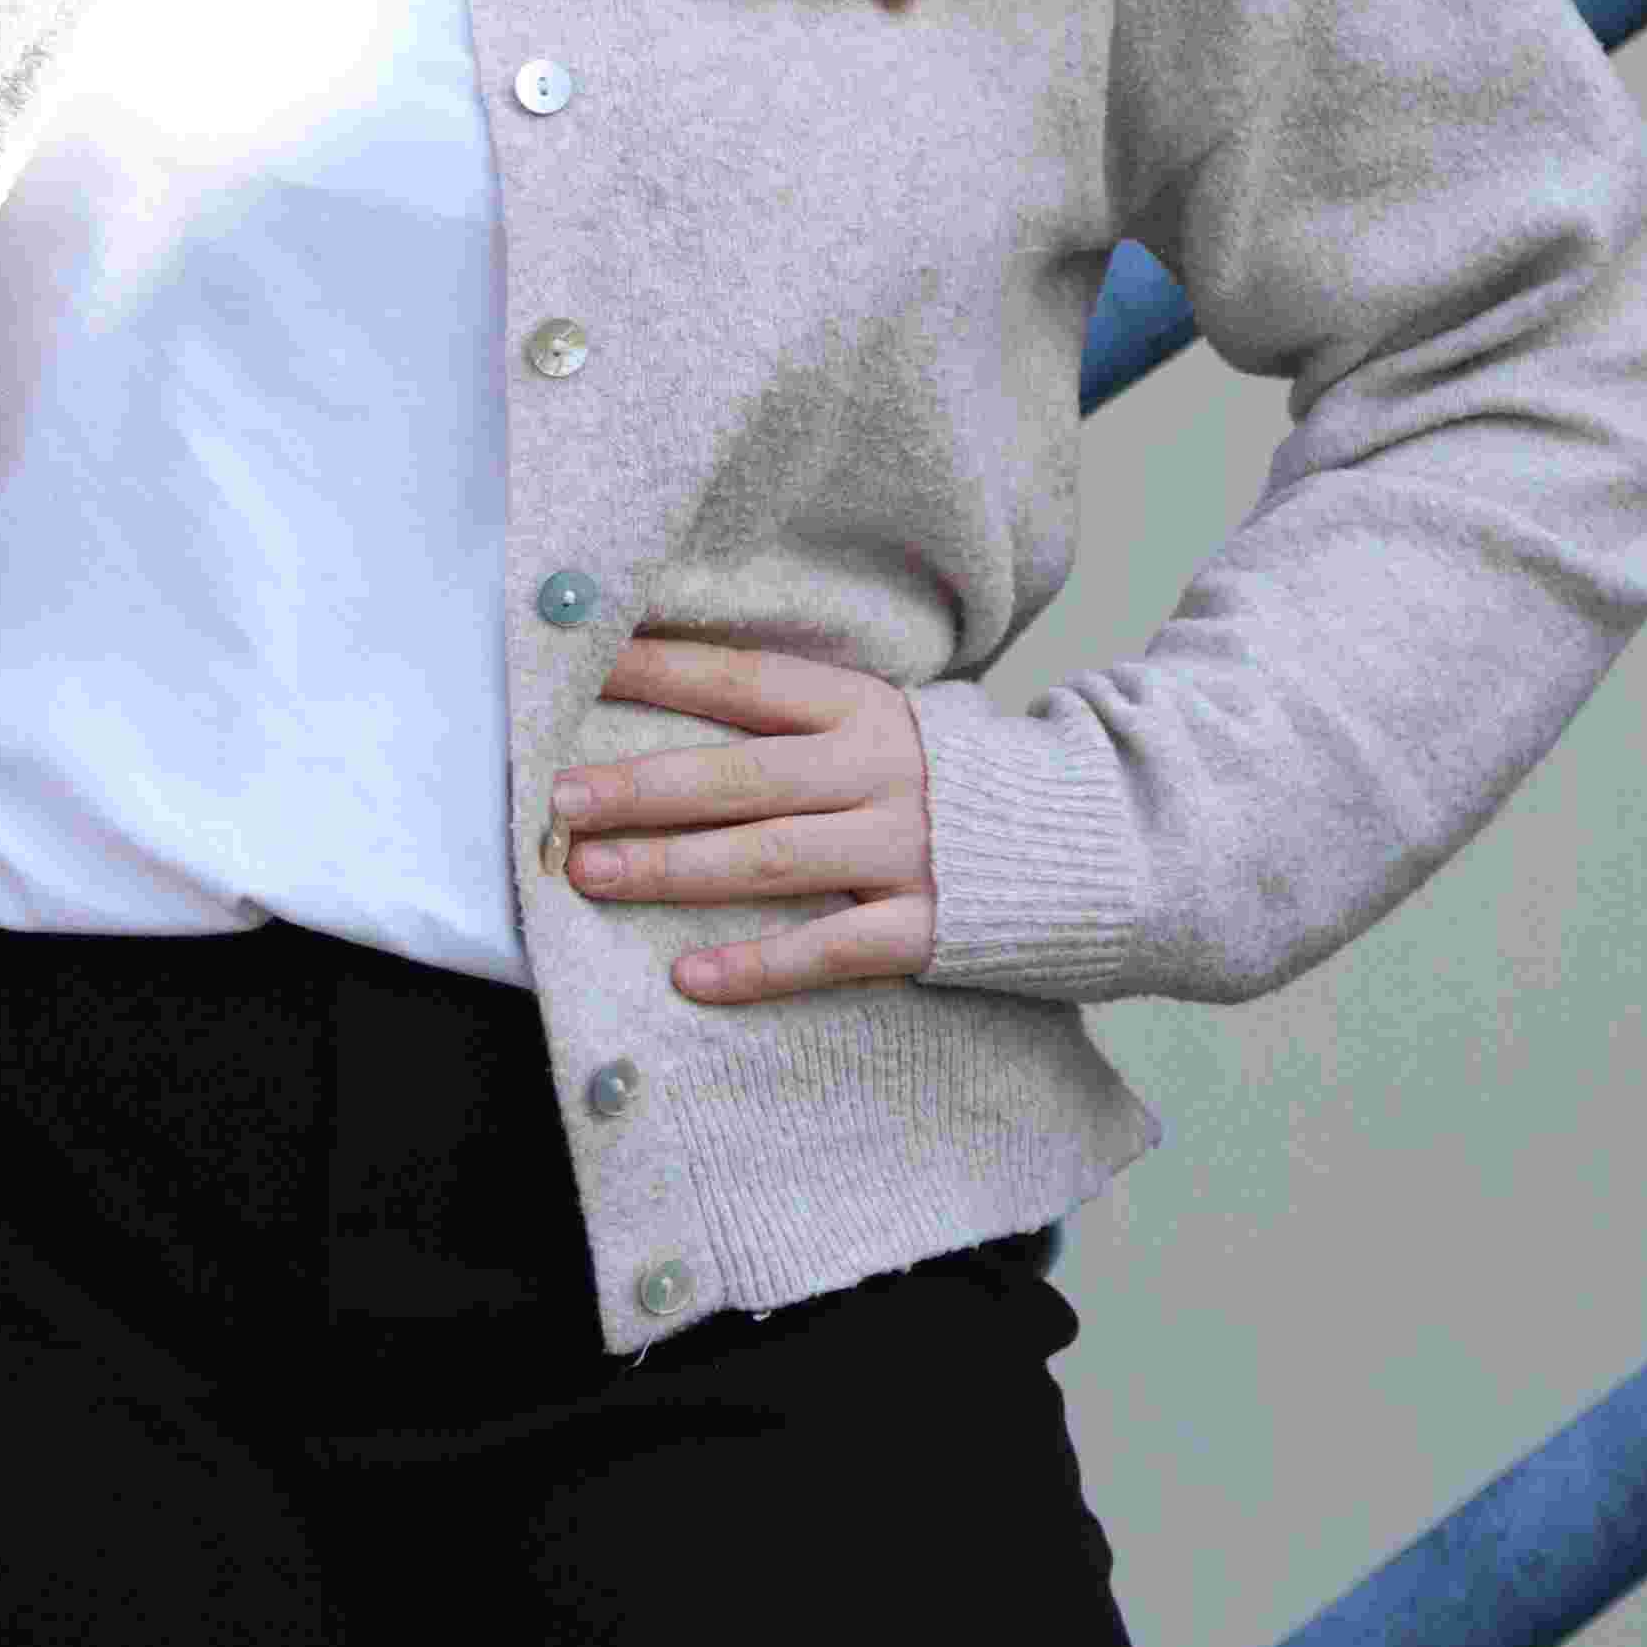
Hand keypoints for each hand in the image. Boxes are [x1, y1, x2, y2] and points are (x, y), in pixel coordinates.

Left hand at [553, 636, 935, 999]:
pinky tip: (689, 979)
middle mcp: (877, 772)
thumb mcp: (881, 726)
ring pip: (767, 860)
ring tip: (590, 874)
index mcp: (860, 708)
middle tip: (558, 799)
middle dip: (642, 787)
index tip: (582, 667)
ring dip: (670, 868)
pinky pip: (828, 950)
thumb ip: (796, 721)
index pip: (744, 681)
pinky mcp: (925, 925)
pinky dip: (757, 967)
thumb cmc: (948, 782)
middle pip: (740, 776)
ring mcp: (902, 850)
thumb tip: (666, 694)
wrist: (1088, 840)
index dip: (662, 672)